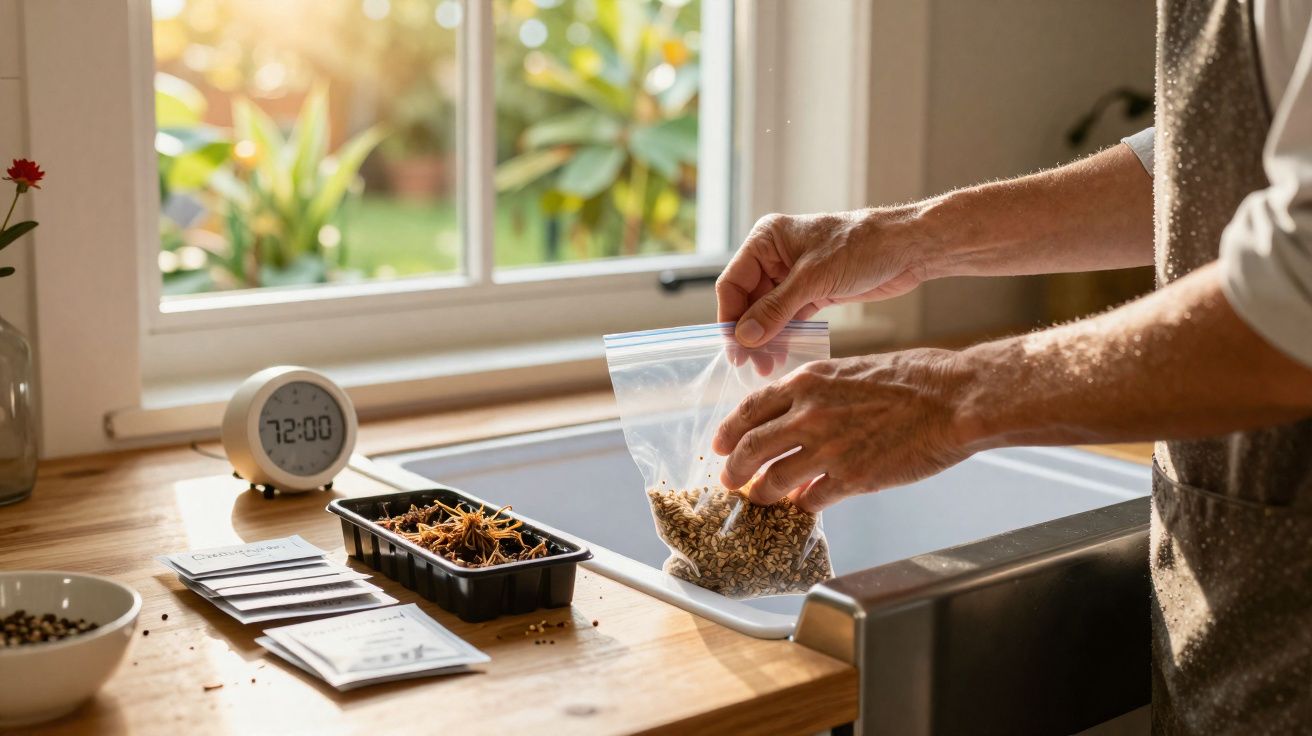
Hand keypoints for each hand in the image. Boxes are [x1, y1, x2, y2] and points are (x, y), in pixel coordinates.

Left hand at [711, 349, 973, 510]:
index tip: (720, 443)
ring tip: (760, 498)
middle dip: (734, 469)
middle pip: (750, 448)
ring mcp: (828, 448)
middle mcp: (809, 414)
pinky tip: (804, 506)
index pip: (750, 409)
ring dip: (762, 493)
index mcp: (808, 382)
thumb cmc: (914, 380)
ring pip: (773, 480)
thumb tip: (796, 418)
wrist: (953, 399)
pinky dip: (803, 506)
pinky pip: (812, 500)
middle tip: (729, 480)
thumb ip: (817, 395)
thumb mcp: (851, 371)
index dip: (729, 431)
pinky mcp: (852, 478)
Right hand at [716, 209, 933, 347]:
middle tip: (751, 365)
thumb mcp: (813, 279)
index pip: (733, 283)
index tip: (735, 349)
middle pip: (747, 301)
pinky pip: (787, 318)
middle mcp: (774, 256)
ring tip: (766, 367)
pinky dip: (783, 336)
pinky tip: (781, 355)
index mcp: (766, 240)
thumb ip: (776, 309)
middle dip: (749, 333)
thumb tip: (744, 337)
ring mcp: (792, 276)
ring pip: (766, 313)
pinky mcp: (812, 292)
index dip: (730, 317)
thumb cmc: (862, 247)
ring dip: (765, 339)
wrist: (907, 248)